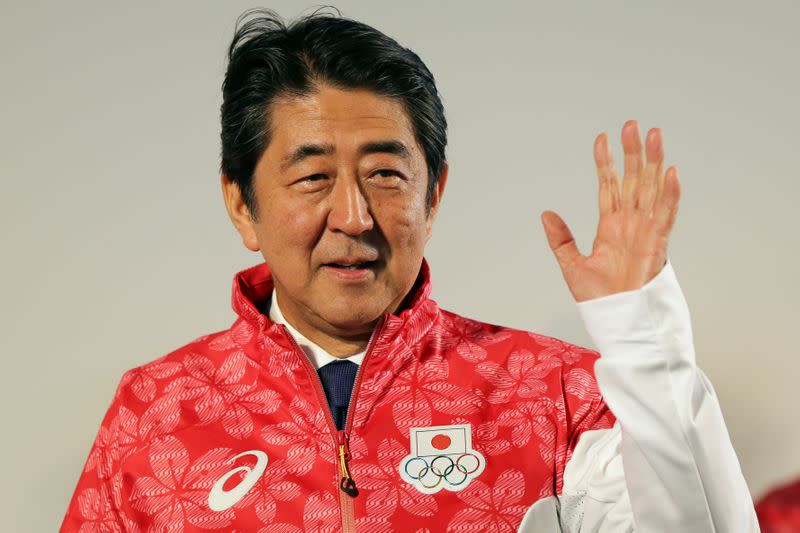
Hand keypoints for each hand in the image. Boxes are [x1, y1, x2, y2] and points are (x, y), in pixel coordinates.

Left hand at [541, 120, 680, 301]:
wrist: (616, 320)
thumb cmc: (600, 298)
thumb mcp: (571, 265)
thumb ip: (560, 239)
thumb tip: (545, 213)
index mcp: (610, 226)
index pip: (609, 185)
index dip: (606, 162)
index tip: (601, 138)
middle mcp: (630, 223)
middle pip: (633, 179)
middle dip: (632, 152)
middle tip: (632, 124)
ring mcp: (645, 231)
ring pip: (651, 189)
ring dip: (653, 162)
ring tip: (654, 135)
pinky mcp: (658, 244)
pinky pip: (665, 215)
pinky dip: (669, 194)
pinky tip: (670, 172)